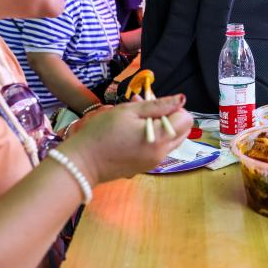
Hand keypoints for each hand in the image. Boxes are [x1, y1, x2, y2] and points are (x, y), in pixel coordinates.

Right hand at [60, 94, 191, 183]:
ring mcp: (155, 162)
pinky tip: (132, 133)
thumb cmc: (102, 132)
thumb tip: (181, 99)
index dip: (173, 109)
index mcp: (160, 138)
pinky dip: (153, 139)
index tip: (154, 107)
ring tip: (137, 121)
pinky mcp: (146, 167)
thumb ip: (158, 105)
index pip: (186, 119)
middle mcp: (162, 153)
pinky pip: (159, 149)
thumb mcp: (129, 111)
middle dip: (170, 118)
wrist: (82, 162)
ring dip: (162, 128)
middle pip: (182, 131)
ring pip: (172, 140)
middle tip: (146, 112)